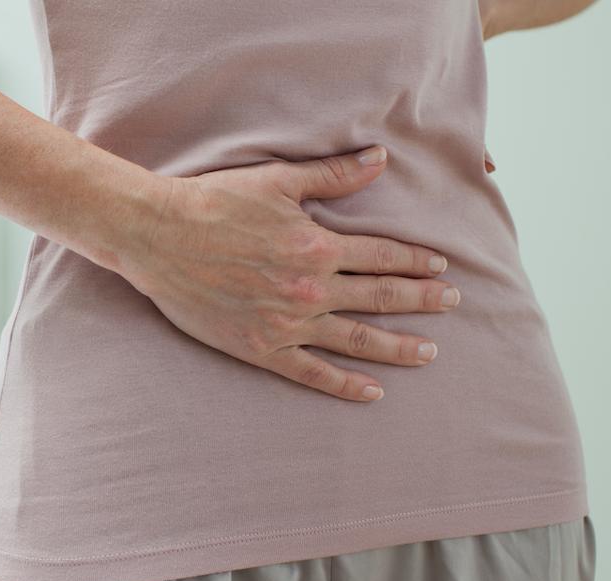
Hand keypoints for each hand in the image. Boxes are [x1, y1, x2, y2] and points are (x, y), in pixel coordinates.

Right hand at [116, 146, 460, 401]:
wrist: (158, 237)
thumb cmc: (214, 202)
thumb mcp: (277, 180)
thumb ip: (332, 176)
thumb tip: (379, 160)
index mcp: (317, 244)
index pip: (382, 255)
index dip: (416, 261)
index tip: (441, 268)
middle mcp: (311, 288)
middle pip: (380, 297)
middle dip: (422, 301)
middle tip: (452, 305)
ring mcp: (288, 323)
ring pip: (357, 339)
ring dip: (398, 347)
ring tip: (428, 353)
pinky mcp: (262, 348)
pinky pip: (312, 372)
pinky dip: (345, 384)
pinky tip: (373, 391)